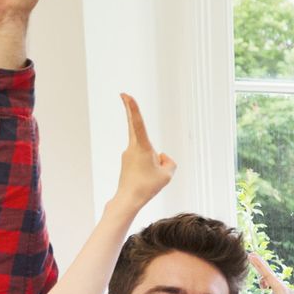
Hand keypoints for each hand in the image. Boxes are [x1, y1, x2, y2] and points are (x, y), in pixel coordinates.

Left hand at [112, 94, 175, 210]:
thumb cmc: (148, 186)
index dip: (133, 108)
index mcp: (142, 147)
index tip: (126, 95)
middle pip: (135, 126)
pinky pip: (145, 161)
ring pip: (148, 152)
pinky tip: (147, 179)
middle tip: (124, 94)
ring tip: (150, 177)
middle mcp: (133, 147)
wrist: (129, 199)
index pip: (138, 123)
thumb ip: (169, 161)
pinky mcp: (127, 161)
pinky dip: (150, 168)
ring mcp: (128, 154)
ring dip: (154, 162)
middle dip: (131, 110)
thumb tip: (161, 156)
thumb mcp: (168, 174)